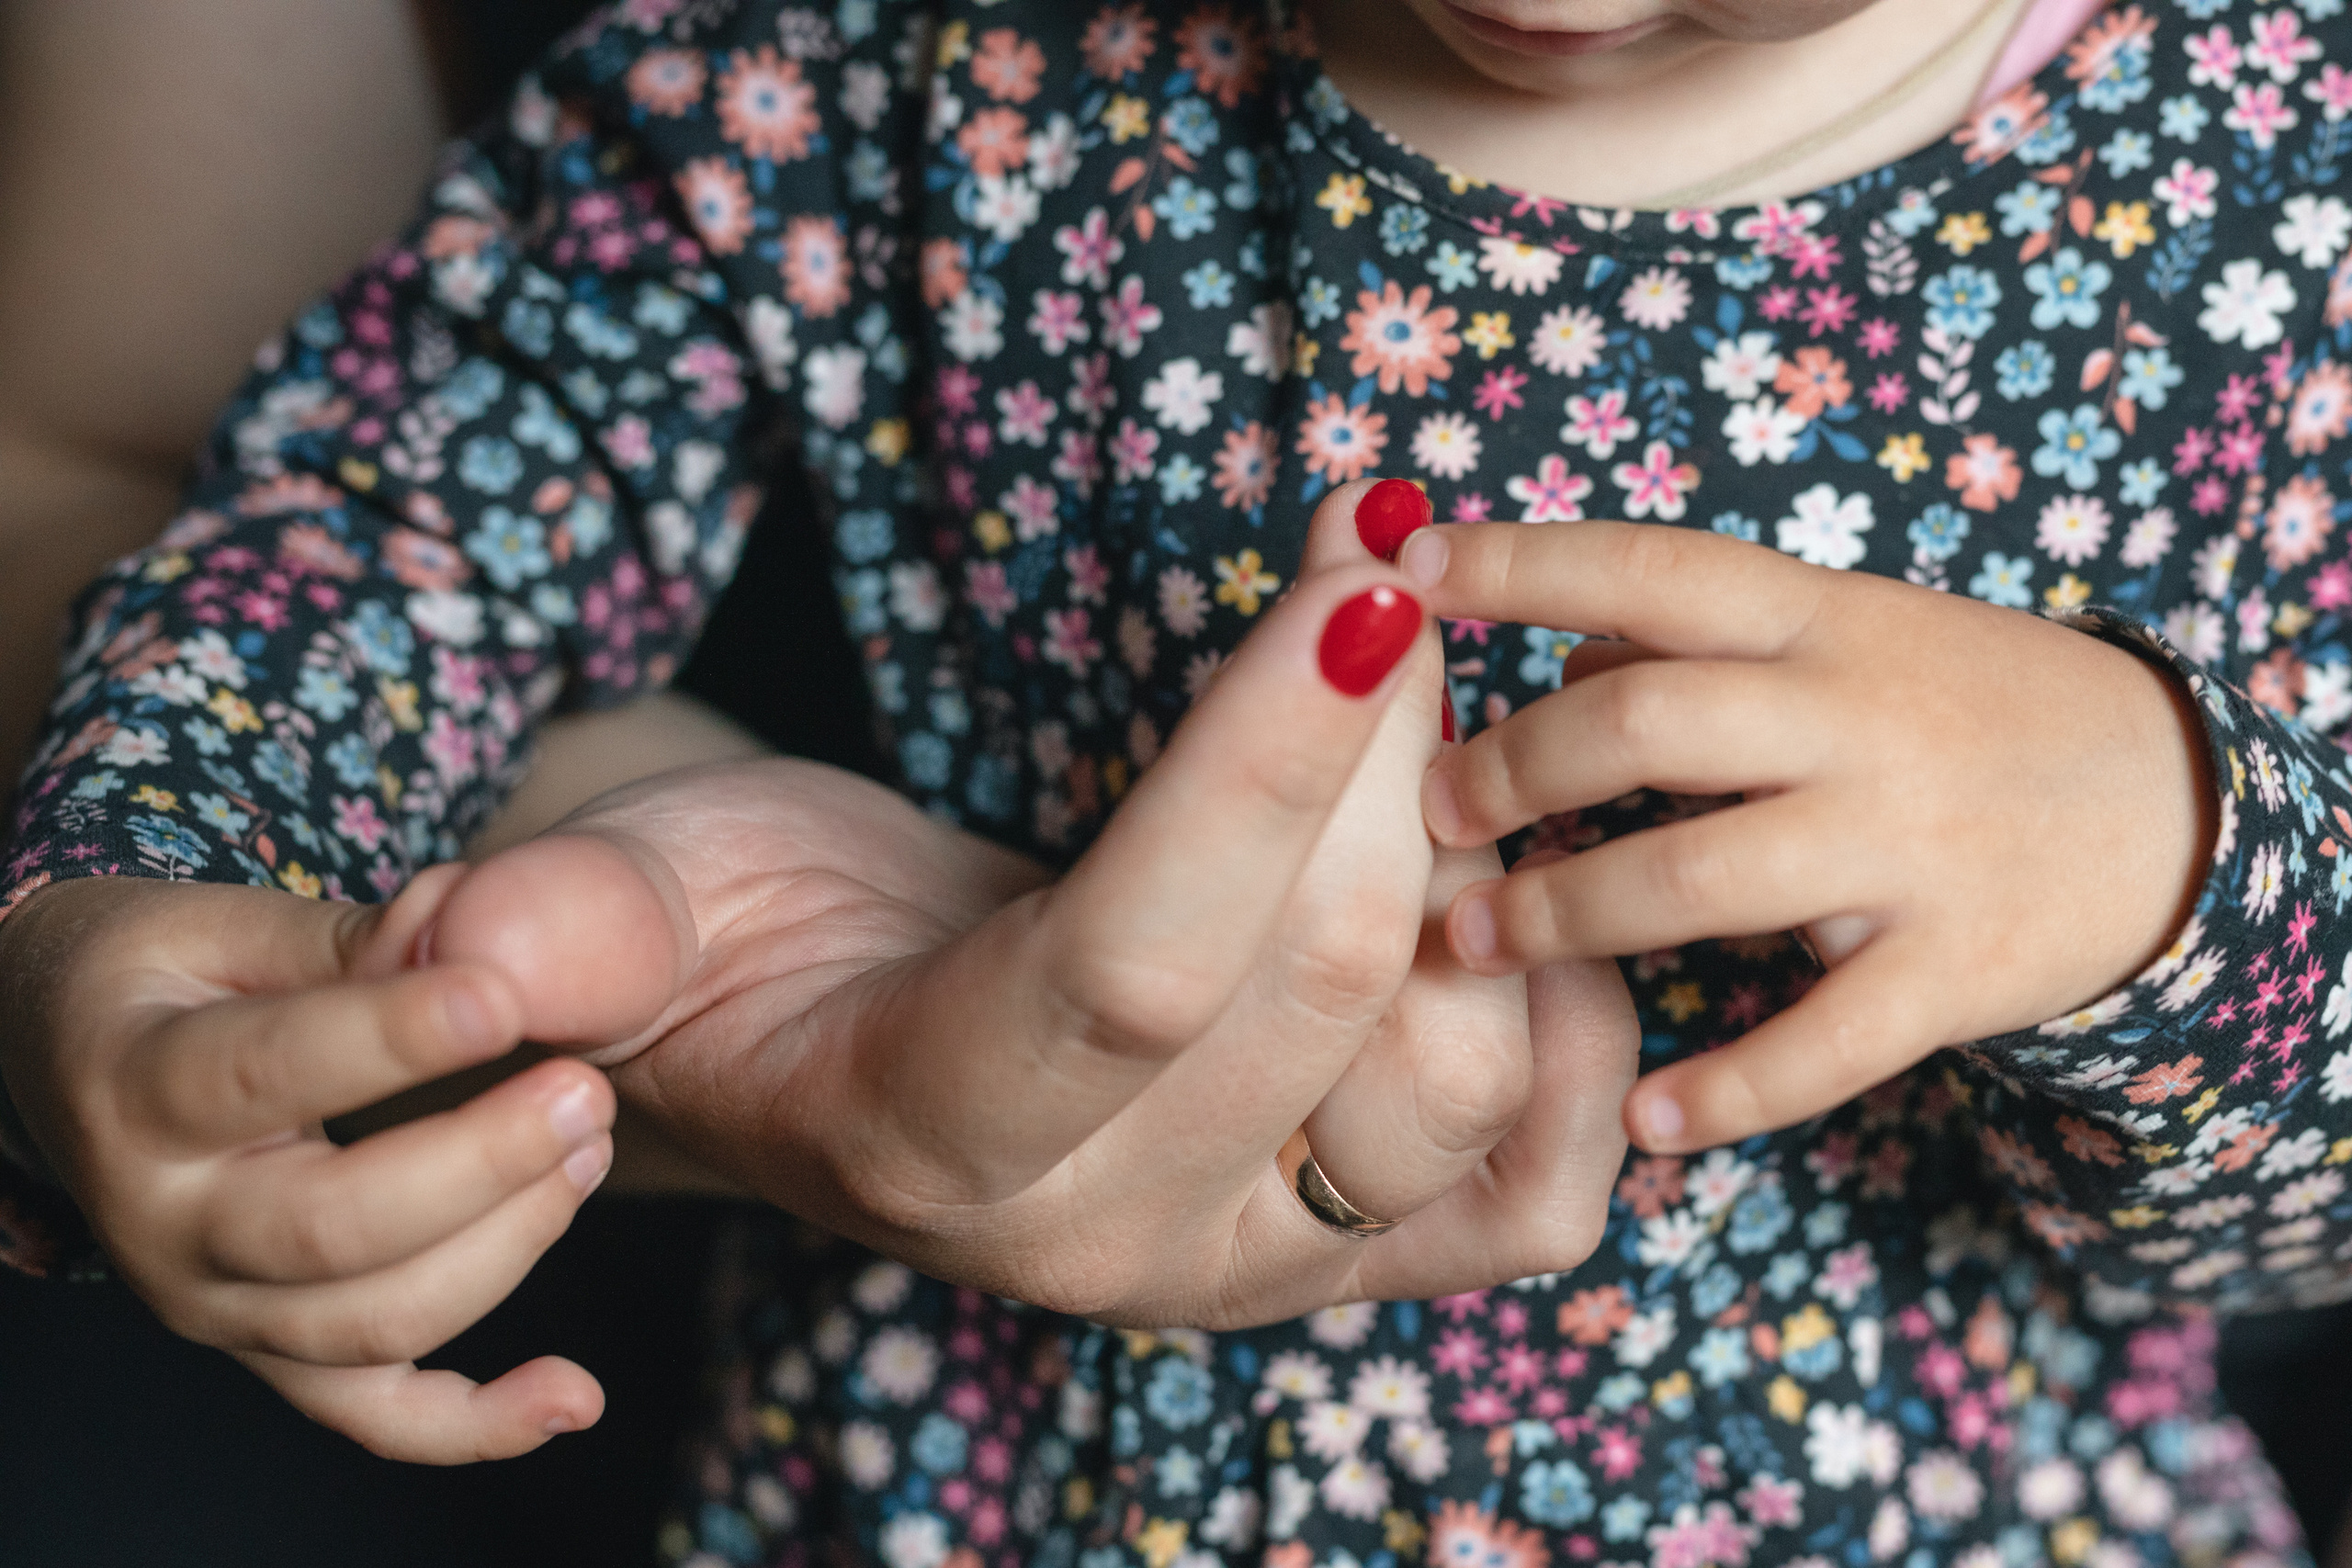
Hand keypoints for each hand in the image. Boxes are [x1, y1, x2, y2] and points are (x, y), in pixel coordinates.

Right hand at [0, 868, 617, 1462]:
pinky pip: (373, 1417)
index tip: (505, 998)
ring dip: (509, 1247)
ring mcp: (215, 1308)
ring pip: (373, 1325)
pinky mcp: (267, 1355)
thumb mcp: (223, 928)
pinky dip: (478, 1426)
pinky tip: (575, 1396)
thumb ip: (349, 938)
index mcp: (142, 1090)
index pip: (271, 1074)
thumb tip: (467, 924)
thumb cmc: (164, 979)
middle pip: (334, 1229)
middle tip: (584, 1090)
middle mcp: (166, 1223)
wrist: (66, 1061)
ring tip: (592, 1149)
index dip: (396, 1039)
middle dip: (483, 1163)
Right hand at [423, 480, 1636, 1326]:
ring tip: (1437, 705)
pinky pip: (1548, 1193)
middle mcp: (1109, 1241)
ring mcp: (1253, 1271)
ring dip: (1485, 851)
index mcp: (932, 1137)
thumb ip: (573, 933)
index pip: (1139, 960)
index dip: (1260, 754)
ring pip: (1462, 1074)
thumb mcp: (631, 908)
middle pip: (1323, 980)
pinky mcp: (1362, 1266)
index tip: (1361, 562)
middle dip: (1384, 735)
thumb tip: (464, 955)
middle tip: (1392, 560)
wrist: (863, 1040)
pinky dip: (1586, 1041)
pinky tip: (1529, 902)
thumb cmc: (756, 942)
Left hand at [1402, 520, 2214, 1153]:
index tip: (1408, 566)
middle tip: (1430, 811)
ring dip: (1558, 918)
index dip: (1521, 564)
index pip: (1650, 567)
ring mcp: (1907, 847)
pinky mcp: (1953, 970)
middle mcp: (1858, 720)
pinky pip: (1819, 1044)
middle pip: (1642, 725)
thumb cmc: (1959, 707)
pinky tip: (1644, 1118)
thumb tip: (1556, 642)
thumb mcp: (1848, 633)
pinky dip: (1724, 1090)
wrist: (2170, 806)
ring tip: (1466, 943)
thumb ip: (1701, 640)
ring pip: (1693, 879)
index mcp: (1822, 620)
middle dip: (1510, 769)